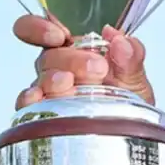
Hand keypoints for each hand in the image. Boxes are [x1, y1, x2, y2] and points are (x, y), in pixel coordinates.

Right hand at [13, 14, 152, 107]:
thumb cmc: (127, 104)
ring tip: (71, 84)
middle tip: (97, 68)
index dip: (41, 28)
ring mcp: (49, 92)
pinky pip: (28, 105)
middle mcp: (58, 68)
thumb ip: (131, 55)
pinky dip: (30, 100)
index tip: (58, 36)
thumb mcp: (135, 78)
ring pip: (40, 79)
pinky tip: (38, 98)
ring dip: (53, 79)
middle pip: (48, 55)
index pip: (45, 30)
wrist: (129, 136)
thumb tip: (120, 39)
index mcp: (76, 51)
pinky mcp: (42, 115)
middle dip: (70, 59)